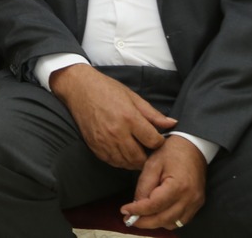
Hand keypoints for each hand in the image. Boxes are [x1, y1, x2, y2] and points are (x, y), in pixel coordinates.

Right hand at [50, 64, 175, 169]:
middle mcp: (117, 132)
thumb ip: (153, 114)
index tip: (157, 139)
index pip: (153, 142)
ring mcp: (104, 141)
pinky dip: (120, 161)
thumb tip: (172, 124)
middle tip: (149, 151)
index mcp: (130, 118)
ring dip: (134, 161)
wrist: (79, 88)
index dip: (159, 142)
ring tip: (137, 153)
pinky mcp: (94, 146)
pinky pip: (112, 162)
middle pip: (140, 158)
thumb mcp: (133, 97)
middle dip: (148, 156)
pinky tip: (122, 152)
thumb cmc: (107, 89)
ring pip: (126, 163)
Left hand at [121, 135, 206, 229]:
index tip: (124, 211)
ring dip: (155, 222)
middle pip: (164, 219)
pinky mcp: (197, 204)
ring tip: (141, 215)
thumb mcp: (152, 164)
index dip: (138, 210)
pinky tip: (156, 213)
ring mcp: (195, 203)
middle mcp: (189, 198)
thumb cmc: (171, 152)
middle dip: (144, 222)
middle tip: (129, 219)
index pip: (155, 205)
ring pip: (172, 223)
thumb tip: (136, 204)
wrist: (193, 146)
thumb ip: (144, 185)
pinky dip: (167, 220)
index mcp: (178, 185)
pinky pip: (181, 220)